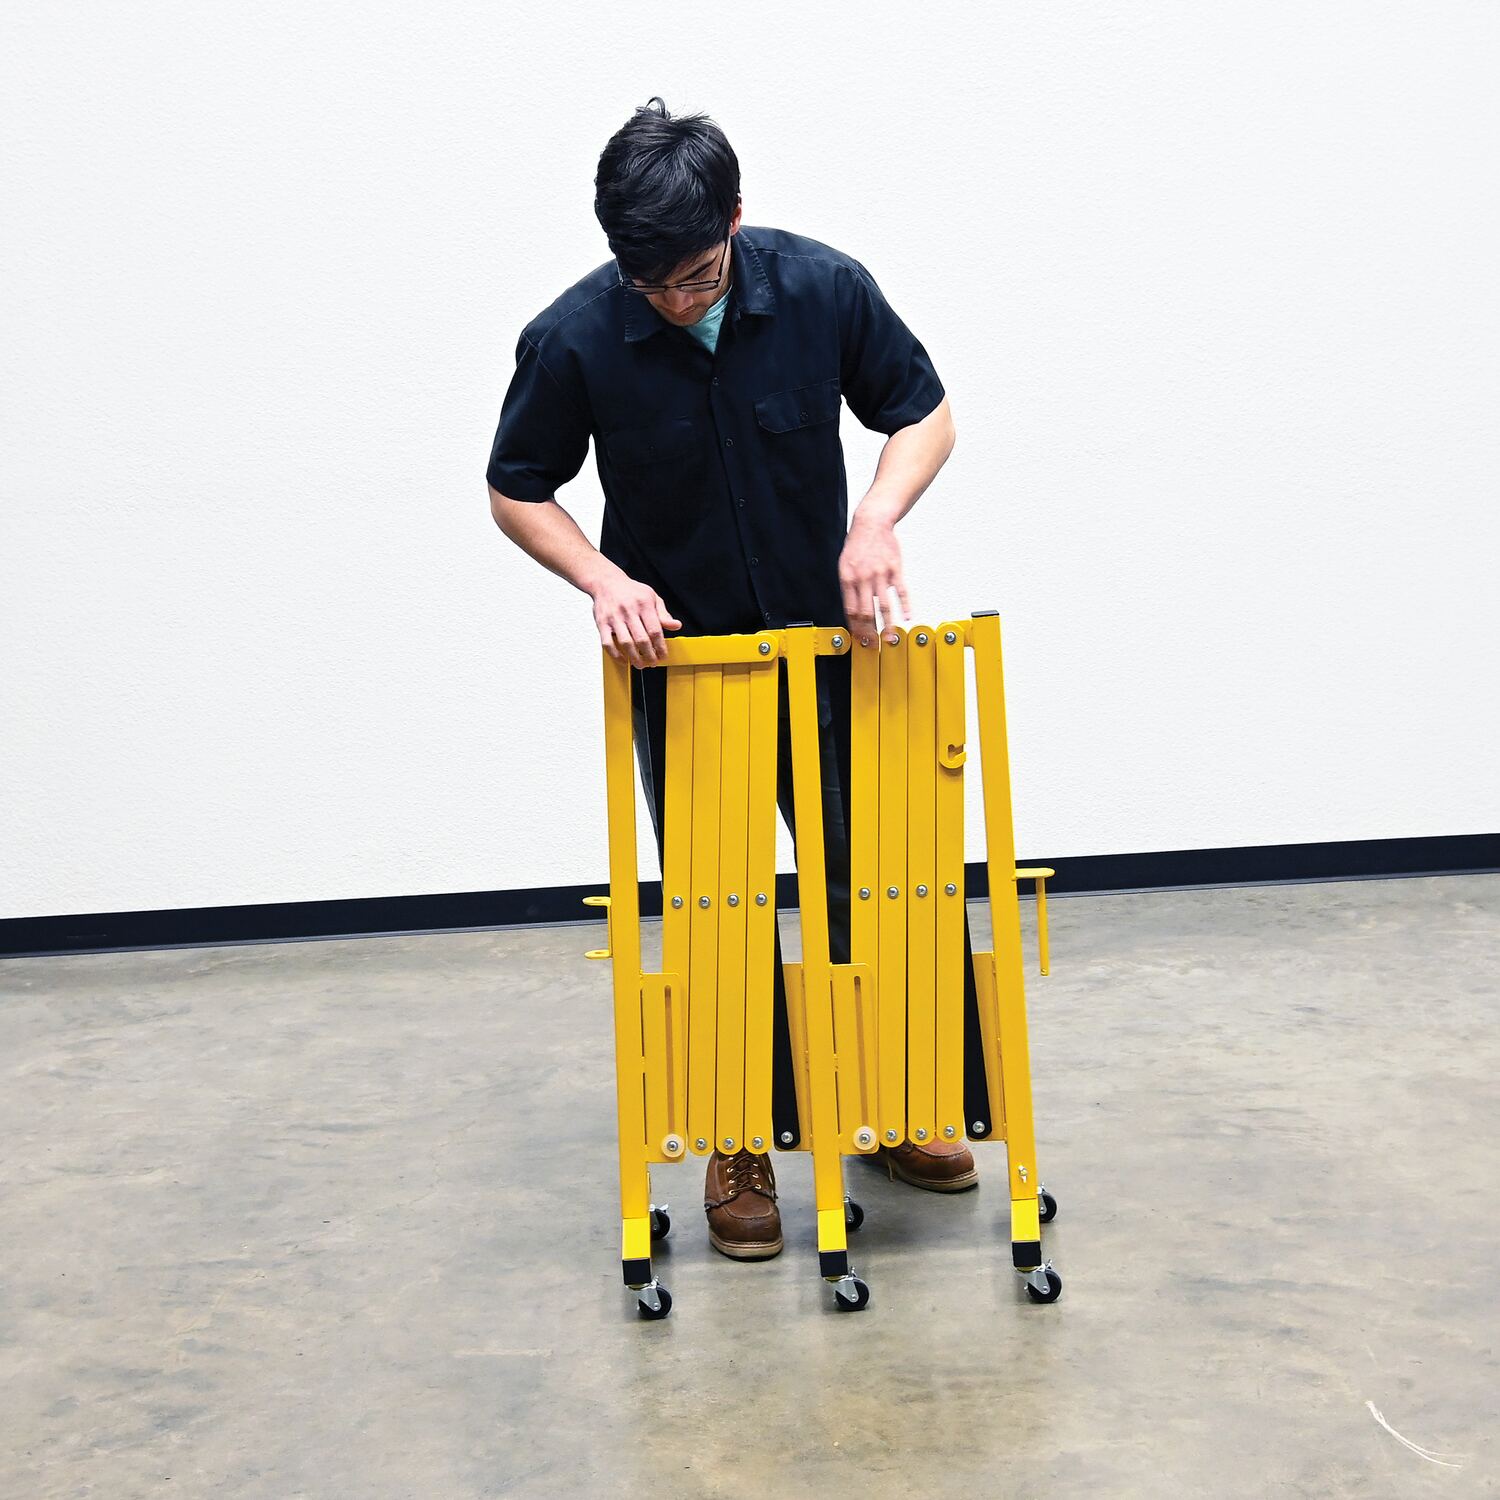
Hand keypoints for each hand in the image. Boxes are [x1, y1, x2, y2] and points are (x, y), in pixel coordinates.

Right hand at [591, 569, 681, 667]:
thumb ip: (663, 614)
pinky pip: (607, 643)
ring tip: (640, 664)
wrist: (606, 582)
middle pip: (641, 639)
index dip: (660, 647)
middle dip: (649, 655)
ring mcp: (614, 617)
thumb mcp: (652, 597)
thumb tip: (676, 626)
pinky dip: (616, 655)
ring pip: (626, 643)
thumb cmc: (630, 591)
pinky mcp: (602, 623)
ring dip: (634, 657)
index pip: (655, 630)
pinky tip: (623, 660)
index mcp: (643, 604)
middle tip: (653, 663)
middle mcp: (628, 610)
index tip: (663, 655)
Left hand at [839, 513, 910, 644]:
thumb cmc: (858, 545)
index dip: (855, 628)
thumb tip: (853, 610)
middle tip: (874, 644)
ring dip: (888, 625)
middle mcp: (863, 578)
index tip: (860, 639)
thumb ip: (849, 587)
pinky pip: (901, 591)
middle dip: (870, 632)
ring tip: (891, 638)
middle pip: (866, 612)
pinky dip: (905, 606)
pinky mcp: (895, 569)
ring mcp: (880, 574)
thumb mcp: (845, 565)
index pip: (850, 610)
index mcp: (848, 579)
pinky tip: (907, 617)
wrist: (872, 522)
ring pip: (884, 606)